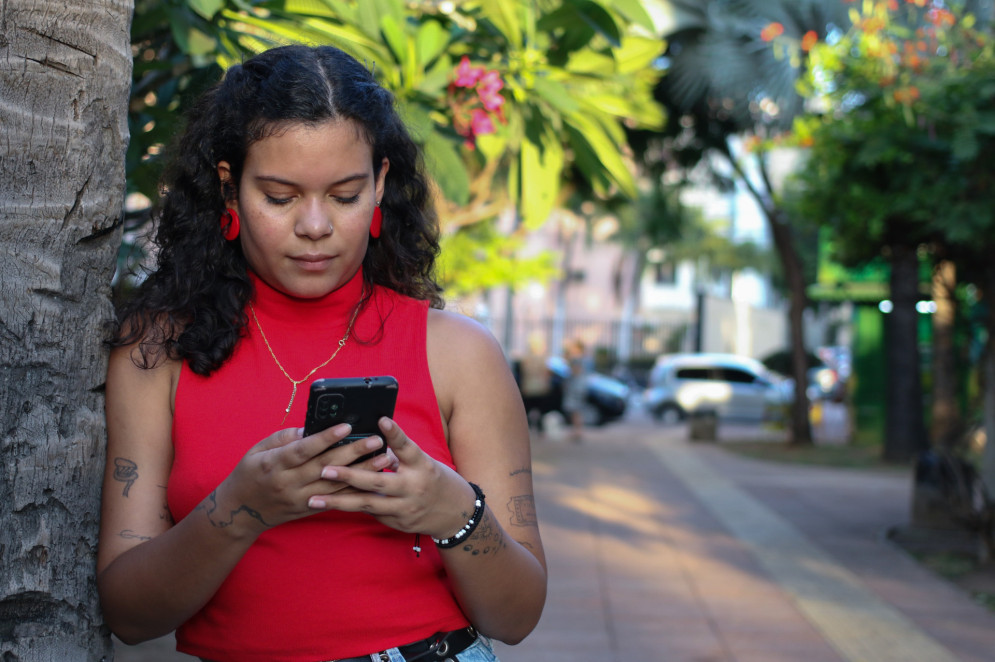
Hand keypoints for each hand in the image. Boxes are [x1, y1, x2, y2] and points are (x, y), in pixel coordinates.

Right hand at [211, 423, 392, 534]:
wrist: (240, 512)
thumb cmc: (250, 473)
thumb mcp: (259, 450)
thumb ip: (284, 438)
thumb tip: (310, 428)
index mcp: (275, 465)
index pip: (304, 450)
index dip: (326, 438)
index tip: (347, 426)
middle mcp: (289, 484)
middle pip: (325, 467)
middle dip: (353, 452)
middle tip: (376, 440)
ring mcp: (300, 499)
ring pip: (336, 485)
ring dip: (362, 472)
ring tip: (383, 459)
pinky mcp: (308, 509)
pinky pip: (335, 499)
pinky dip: (355, 489)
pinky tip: (373, 480)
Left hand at [307, 417, 476, 539]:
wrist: (455, 513)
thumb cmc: (434, 478)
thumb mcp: (422, 461)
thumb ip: (398, 452)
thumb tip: (373, 434)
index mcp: (422, 465)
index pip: (406, 446)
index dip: (394, 433)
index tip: (381, 419)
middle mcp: (414, 486)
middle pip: (378, 481)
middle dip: (349, 476)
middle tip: (324, 469)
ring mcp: (406, 508)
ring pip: (367, 504)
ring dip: (339, 501)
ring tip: (314, 499)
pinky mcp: (399, 522)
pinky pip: (371, 512)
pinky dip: (352, 507)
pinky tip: (331, 505)